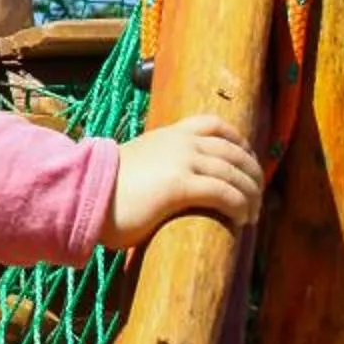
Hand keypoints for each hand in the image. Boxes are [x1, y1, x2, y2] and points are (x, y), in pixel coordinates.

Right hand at [100, 113, 262, 249]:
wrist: (84, 195)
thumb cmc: (105, 190)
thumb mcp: (136, 166)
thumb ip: (156, 167)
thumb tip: (163, 185)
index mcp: (168, 134)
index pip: (214, 124)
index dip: (238, 141)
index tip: (248, 160)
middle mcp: (179, 142)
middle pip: (233, 150)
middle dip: (252, 172)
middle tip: (258, 196)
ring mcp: (181, 161)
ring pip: (234, 172)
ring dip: (251, 194)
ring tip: (253, 214)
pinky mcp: (180, 185)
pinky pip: (224, 192)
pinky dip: (240, 206)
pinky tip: (242, 220)